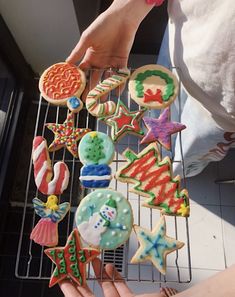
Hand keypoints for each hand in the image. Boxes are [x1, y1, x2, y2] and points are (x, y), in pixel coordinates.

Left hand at [59, 258, 175, 296]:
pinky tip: (110, 266)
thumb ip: (111, 293)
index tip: (62, 280)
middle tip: (71, 267)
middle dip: (80, 281)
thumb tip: (77, 295)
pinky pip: (120, 287)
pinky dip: (115, 276)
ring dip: (98, 274)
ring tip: (91, 260)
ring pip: (106, 289)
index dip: (71, 293)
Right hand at [66, 7, 137, 96]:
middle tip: (89, 101)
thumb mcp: (87, 39)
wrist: (121, 19)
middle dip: (92, 90)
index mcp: (90, 56)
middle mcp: (100, 62)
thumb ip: (78, 52)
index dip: (80, 82)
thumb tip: (67, 63)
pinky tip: (117, 91)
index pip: (84, 72)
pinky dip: (119, 83)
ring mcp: (111, 63)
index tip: (77, 92)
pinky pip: (120, 75)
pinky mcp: (122, 62)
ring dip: (105, 89)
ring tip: (103, 100)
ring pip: (107, 79)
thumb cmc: (102, 25)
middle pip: (95, 79)